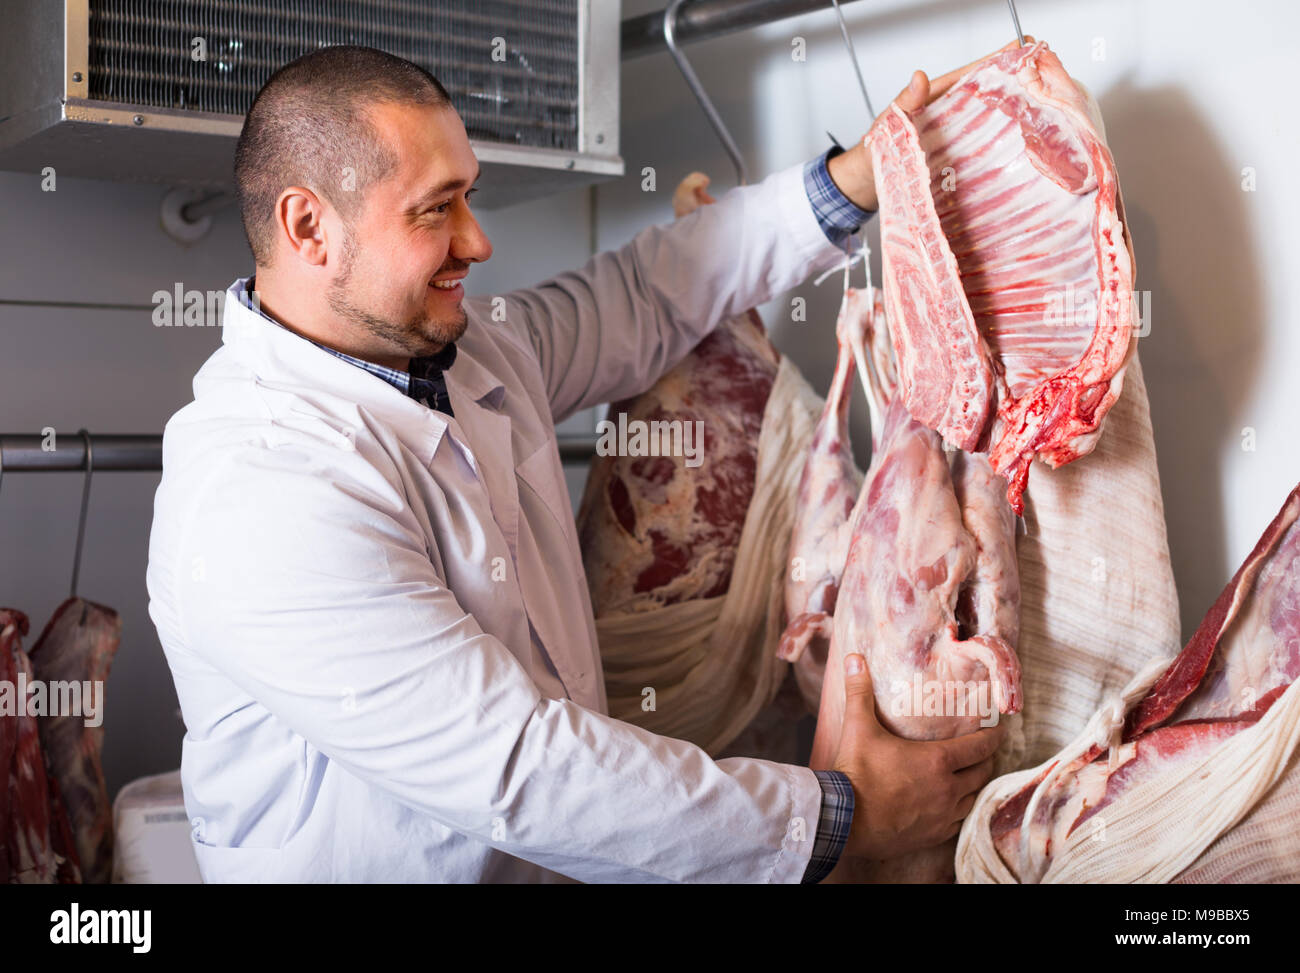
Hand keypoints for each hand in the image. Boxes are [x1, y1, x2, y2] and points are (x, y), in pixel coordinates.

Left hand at [825, 36, 1033, 211]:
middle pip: (988, 94)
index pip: (971, 73)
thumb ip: (905, 102)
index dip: (996, 60)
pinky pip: (983, 149)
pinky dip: (1000, 146)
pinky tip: (1020, 147)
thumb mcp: (889, 122)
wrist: (868, 182)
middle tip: (1046, 76)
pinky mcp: (958, 159)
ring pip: (990, 121)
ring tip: (1044, 107)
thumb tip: (919, 77)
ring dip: (1013, 114)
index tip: (1021, 47)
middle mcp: (951, 116)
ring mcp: (956, 137)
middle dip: (1015, 84)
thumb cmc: (876, 150)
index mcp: (937, 99)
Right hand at [831, 652, 1004, 860]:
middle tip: (983, 752)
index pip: (979, 747)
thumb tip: (854, 658)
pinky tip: (951, 807)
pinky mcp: (932, 836)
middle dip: (985, 760)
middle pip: (981, 773)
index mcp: (937, 761)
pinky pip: (957, 822)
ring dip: (974, 787)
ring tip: (969, 778)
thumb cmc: (856, 772)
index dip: (993, 736)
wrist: (843, 820)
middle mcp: (947, 789)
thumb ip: (859, 691)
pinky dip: (959, 811)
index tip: (1000, 729)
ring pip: (972, 799)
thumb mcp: (858, 727)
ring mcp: (941, 816)